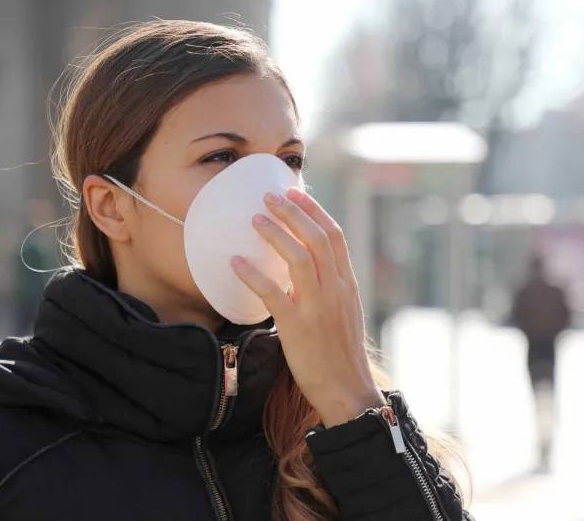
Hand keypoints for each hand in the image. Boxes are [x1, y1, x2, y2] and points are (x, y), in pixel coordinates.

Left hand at [231, 188, 384, 426]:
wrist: (348, 390)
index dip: (314, 211)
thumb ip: (330, 287)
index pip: (334, 236)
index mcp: (348, 285)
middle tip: (269, 196)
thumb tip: (308, 264)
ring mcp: (319, 308)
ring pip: (300, 259)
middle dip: (293, 212)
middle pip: (318, 239)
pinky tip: (235, 263)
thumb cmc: (341, 353)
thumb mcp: (344, 313)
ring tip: (254, 219)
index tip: (295, 193)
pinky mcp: (298, 328)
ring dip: (275, 235)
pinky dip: (253, 275)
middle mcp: (336, 291)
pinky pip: (274, 294)